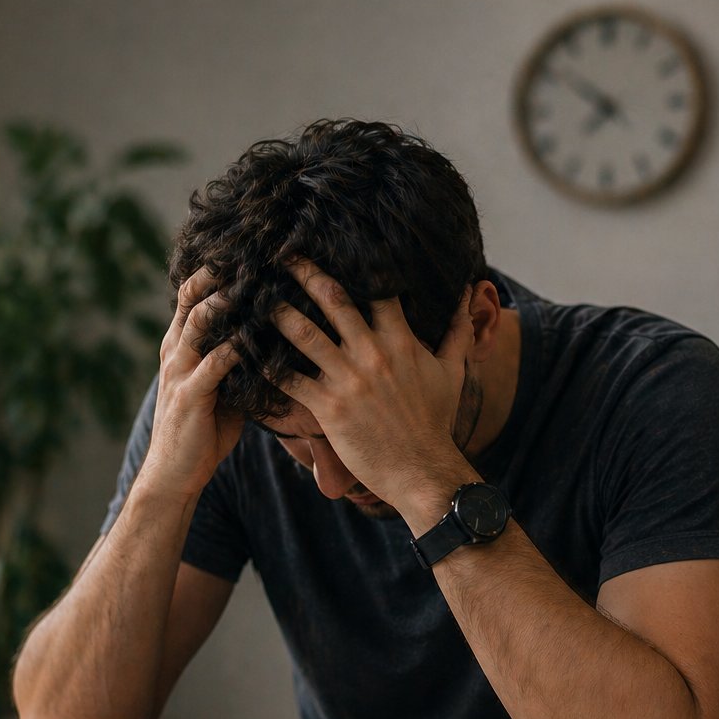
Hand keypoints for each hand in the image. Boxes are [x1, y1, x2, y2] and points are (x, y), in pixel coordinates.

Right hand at [137, 269, 243, 500]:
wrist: (173, 476)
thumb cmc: (202, 433)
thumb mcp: (220, 389)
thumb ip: (237, 362)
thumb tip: (274, 341)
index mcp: (180, 347)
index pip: (193, 295)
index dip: (215, 271)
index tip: (247, 252)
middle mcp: (175, 352)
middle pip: (194, 297)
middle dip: (221, 273)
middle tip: (256, 251)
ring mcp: (180, 371)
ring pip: (202, 322)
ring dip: (230, 301)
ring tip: (258, 280)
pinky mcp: (191, 395)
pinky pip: (216, 363)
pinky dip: (238, 346)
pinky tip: (261, 335)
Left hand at [272, 260, 477, 533]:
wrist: (423, 471)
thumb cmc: (436, 423)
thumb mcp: (452, 373)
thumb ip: (458, 332)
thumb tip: (470, 296)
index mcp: (402, 343)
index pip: (378, 292)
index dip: (358, 266)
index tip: (336, 246)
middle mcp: (373, 355)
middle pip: (335, 301)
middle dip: (307, 274)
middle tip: (283, 254)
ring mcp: (349, 381)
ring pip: (306, 336)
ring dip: (279, 313)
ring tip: (255, 297)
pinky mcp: (329, 409)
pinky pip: (292, 382)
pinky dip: (269, 367)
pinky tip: (249, 353)